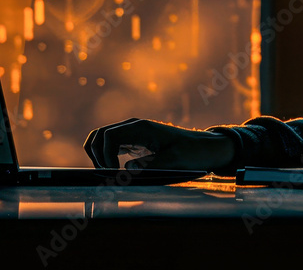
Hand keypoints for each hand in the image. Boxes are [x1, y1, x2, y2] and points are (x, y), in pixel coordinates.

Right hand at [84, 118, 235, 171]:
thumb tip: (126, 171)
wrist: (206, 148)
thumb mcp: (174, 160)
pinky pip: (113, 146)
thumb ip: (150, 165)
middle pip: (99, 135)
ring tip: (109, 175)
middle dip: (96, 154)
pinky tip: (115, 172)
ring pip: (103, 140)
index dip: (104, 155)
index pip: (108, 136)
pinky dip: (107, 157)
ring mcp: (134, 134)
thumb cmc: (192, 153)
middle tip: (106, 174)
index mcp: (141, 128)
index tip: (113, 172)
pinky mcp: (136, 143)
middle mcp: (134, 127)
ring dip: (99, 155)